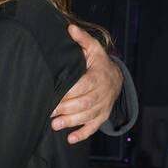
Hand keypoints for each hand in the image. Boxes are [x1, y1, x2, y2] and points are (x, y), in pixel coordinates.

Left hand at [51, 24, 122, 143]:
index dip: (70, 92)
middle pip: (85, 103)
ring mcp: (103, 106)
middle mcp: (103, 92)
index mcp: (98, 76)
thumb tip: (69, 28)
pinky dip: (82, 134)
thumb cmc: (99, 63)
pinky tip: (70, 139)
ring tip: (55, 125)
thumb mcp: (93, 49)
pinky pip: (94, 127)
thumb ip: (82, 40)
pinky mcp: (102, 117)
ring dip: (71, 122)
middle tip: (50, 112)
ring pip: (88, 116)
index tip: (55, 95)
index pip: (84, 85)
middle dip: (67, 109)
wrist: (117, 79)